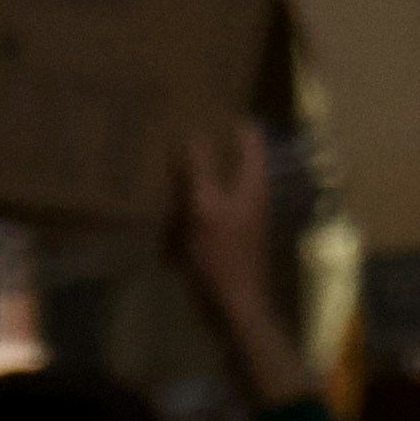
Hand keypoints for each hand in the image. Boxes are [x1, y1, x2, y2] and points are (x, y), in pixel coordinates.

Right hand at [169, 123, 306, 409]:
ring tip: (168, 224)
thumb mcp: (204, 208)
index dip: (231, 120)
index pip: (249, 136)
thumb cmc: (222, 256)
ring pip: (207, 201)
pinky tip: (172, 252)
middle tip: (169, 166)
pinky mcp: (227, 248)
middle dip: (195, 170)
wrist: (236, 312)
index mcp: (252, 182)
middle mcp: (250, 198)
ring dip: (185, 209)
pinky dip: (186, 236)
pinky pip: (202, 230)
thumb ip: (199, 170)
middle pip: (223, 168)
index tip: (205, 108)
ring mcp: (240, 224)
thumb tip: (192, 132)